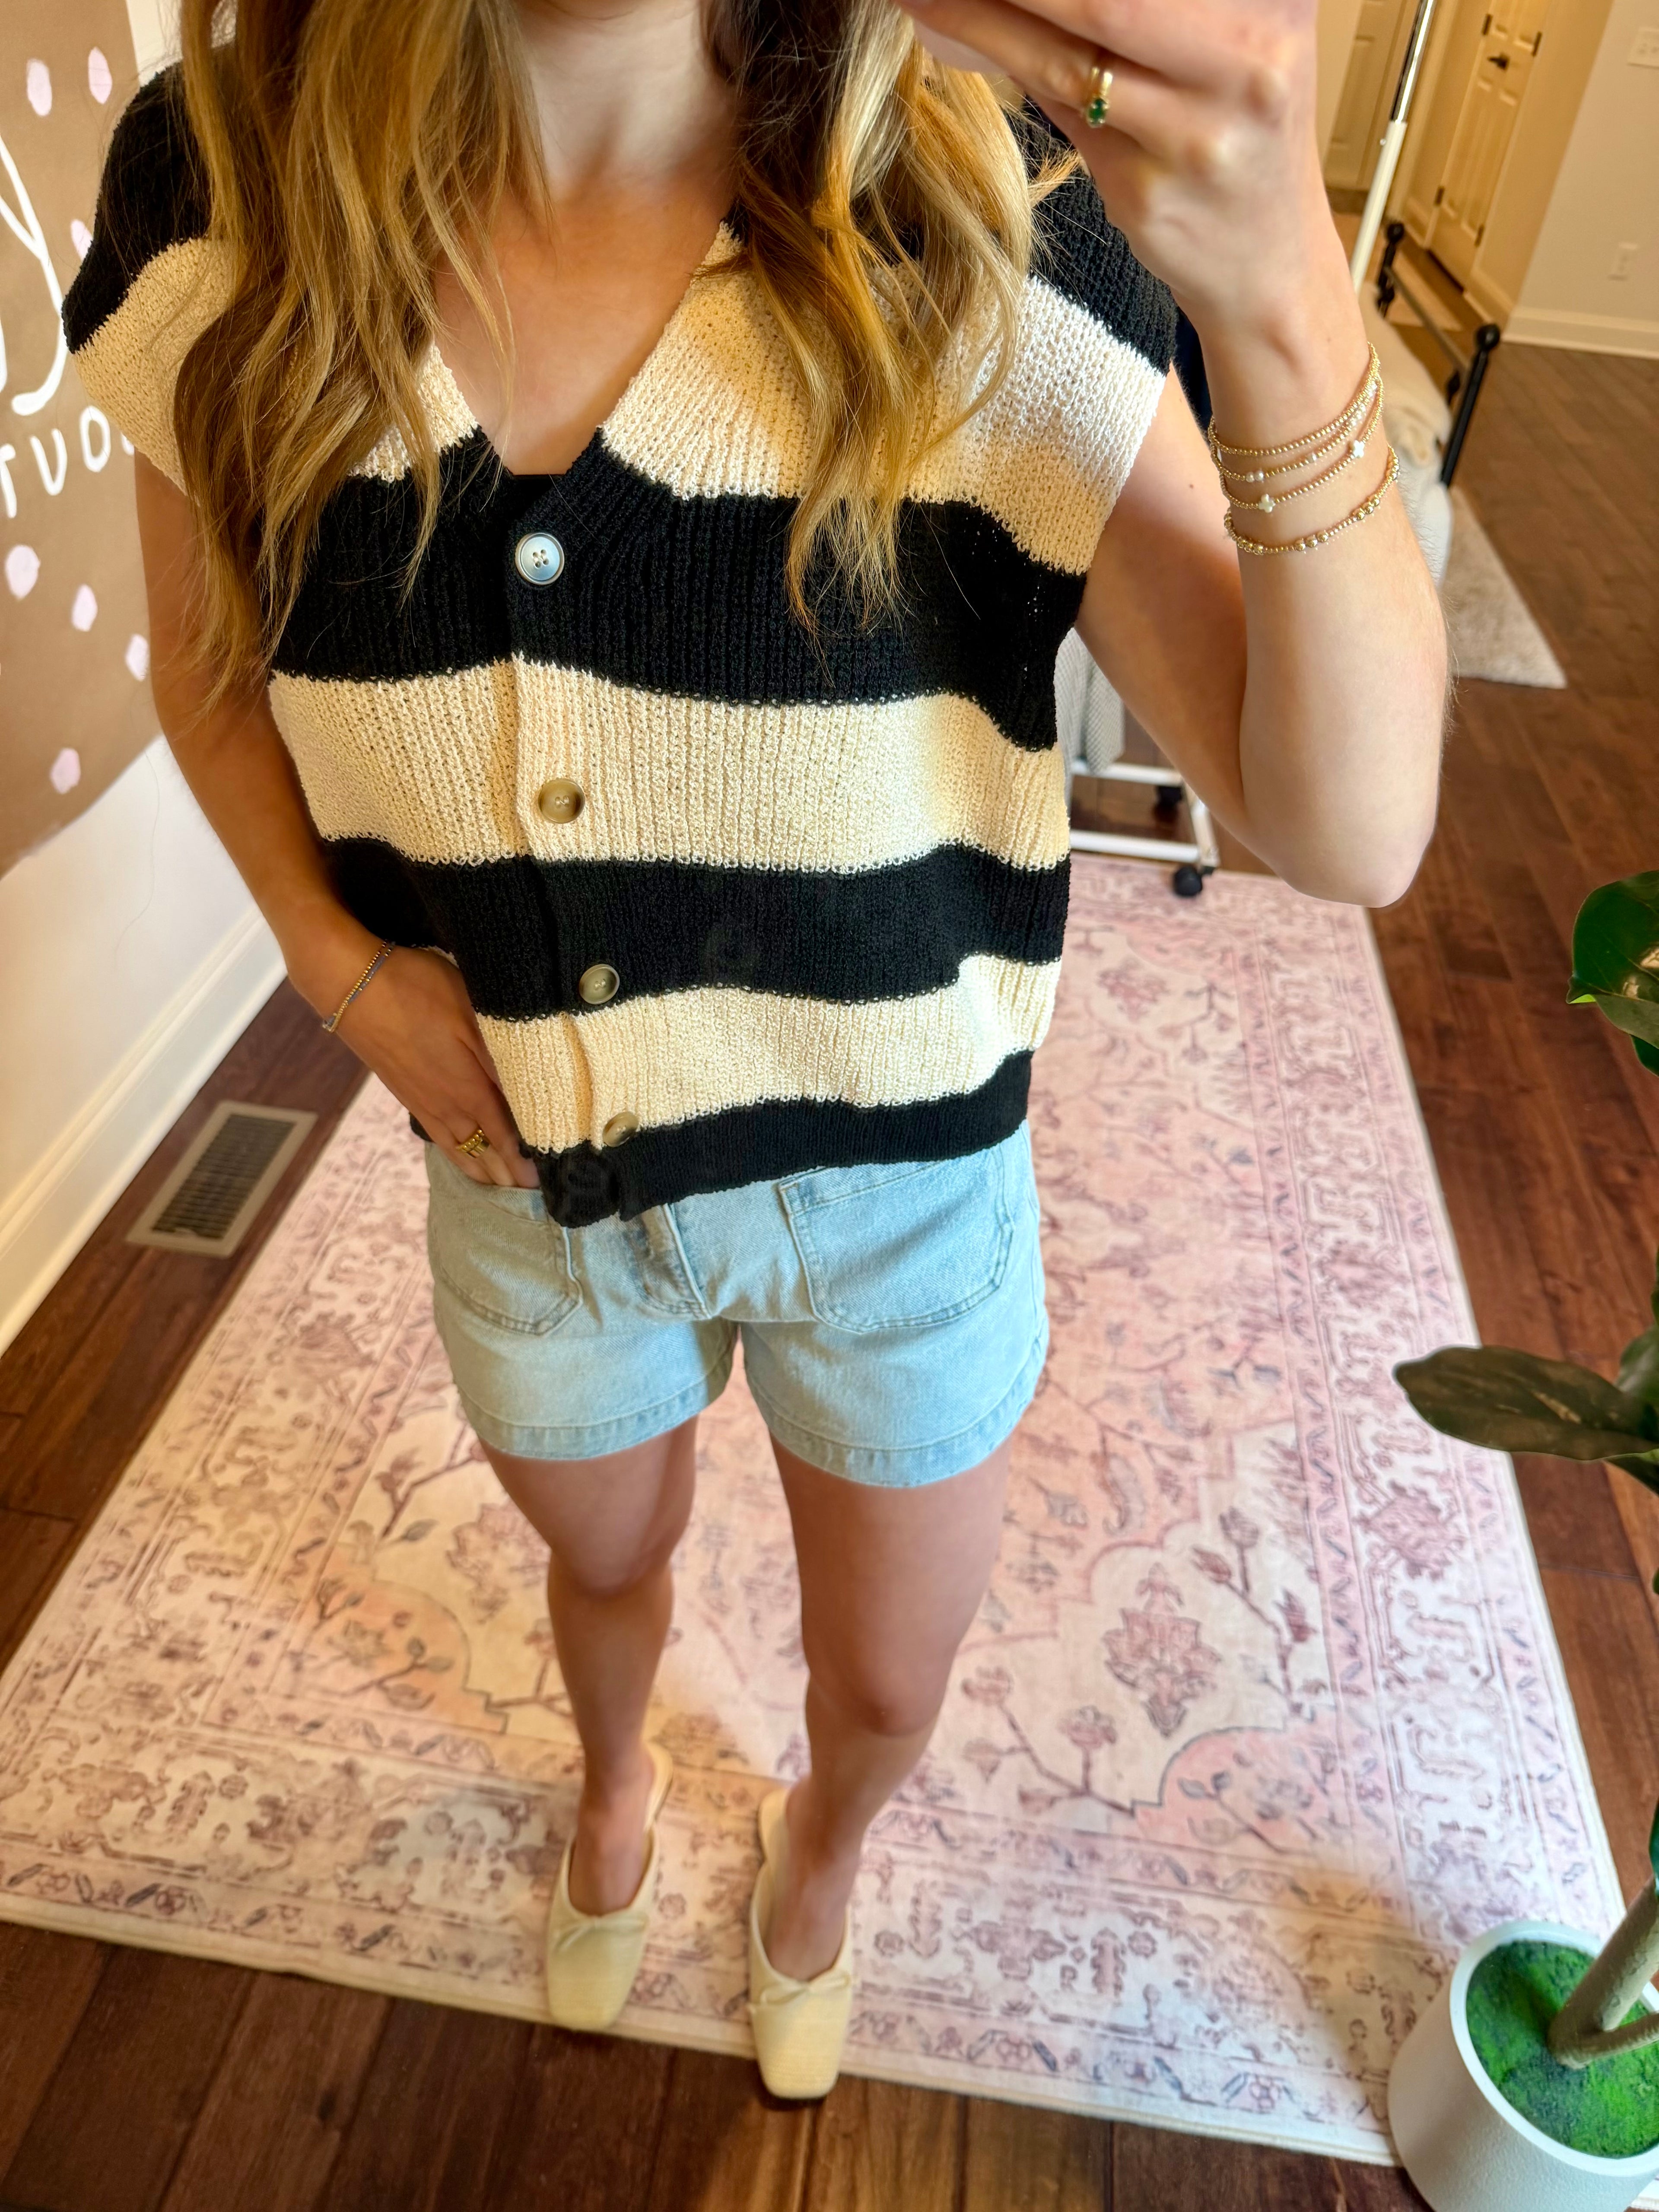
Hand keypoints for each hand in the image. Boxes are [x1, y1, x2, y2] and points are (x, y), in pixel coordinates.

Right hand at [299, 937, 540, 1189]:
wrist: (351, 987)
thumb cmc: (417, 991)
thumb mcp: (470, 1014)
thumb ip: (499, 1058)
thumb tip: (529, 1095)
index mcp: (469, 1088)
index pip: (506, 1137)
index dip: (525, 1163)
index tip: (543, 1186)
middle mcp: (446, 1104)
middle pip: (483, 1152)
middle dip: (506, 1176)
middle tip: (529, 1197)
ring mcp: (423, 1102)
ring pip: (458, 1149)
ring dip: (481, 1171)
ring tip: (499, 1188)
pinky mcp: (406, 1093)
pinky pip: (438, 1136)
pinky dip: (455, 1154)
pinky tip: (460, 1155)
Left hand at [896, 0, 1348, 345]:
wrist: (1266, 259)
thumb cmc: (1227, 126)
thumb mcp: (1217, 38)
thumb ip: (1127, 7)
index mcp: (1273, 0)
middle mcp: (1250, 55)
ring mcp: (1200, 129)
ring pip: (1068, 47)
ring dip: (981, 10)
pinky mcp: (1151, 187)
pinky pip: (1060, 105)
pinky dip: (998, 54)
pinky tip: (949, 26)